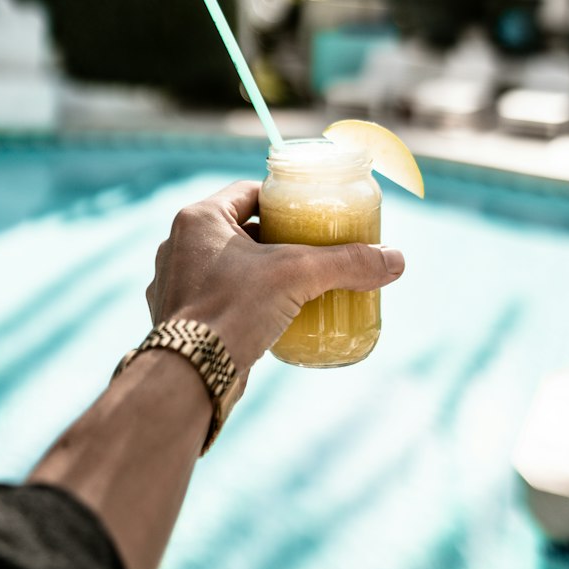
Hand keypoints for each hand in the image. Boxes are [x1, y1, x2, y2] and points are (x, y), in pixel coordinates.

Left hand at [146, 179, 404, 379]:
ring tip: (292, 285)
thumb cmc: (234, 310)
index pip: (248, 193)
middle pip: (237, 230)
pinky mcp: (175, 318)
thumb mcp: (298, 276)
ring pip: (224, 266)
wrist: (190, 375)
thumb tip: (396, 260)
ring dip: (255, 271)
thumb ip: (346, 263)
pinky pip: (213, 298)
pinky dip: (239, 301)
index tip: (309, 214)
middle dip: (273, 240)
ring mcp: (173, 283)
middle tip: (309, 250)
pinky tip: (264, 316)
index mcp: (199, 218)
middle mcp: (177, 244)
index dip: (281, 201)